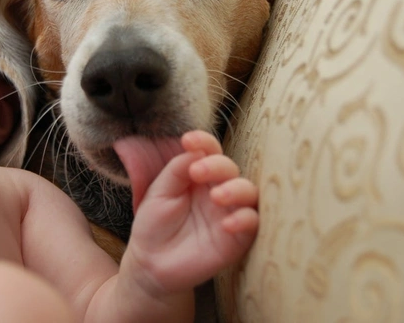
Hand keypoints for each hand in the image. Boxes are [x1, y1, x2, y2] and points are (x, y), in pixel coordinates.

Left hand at [126, 130, 258, 293]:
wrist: (151, 263)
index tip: (188, 140)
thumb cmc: (154, 224)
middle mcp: (218, 189)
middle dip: (217, 166)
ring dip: (236, 190)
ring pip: (249, 192)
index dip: (204, 141)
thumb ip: (177, 170)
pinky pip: (252, 224)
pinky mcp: (237, 237)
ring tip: (216, 196)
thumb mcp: (159, 193)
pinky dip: (245, 220)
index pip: (209, 151)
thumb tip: (194, 150)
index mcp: (199, 175)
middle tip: (198, 171)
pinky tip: (227, 224)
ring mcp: (229, 212)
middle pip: (230, 168)